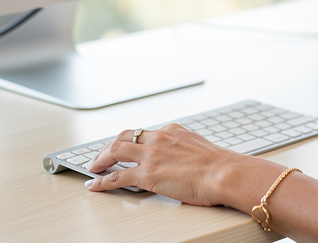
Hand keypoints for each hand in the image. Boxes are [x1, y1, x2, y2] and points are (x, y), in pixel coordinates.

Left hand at [85, 124, 270, 205]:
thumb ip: (184, 149)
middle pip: (124, 137)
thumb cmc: (220, 165)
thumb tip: (182, 160)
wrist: (224, 173)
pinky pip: (117, 177)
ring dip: (101, 159)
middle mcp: (158, 139)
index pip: (143, 133)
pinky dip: (102, 181)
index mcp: (171, 131)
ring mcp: (151, 156)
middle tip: (101, 156)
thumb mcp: (199, 147)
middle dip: (109, 146)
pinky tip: (95, 185)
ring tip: (93, 167)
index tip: (123, 146)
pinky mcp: (147, 175)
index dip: (129, 140)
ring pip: (115, 151)